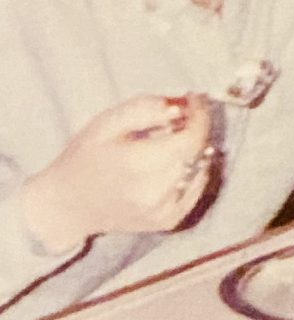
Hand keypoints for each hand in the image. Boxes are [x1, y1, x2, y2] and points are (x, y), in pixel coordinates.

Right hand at [18, 95, 214, 251]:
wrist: (67, 207)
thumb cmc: (83, 160)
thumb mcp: (104, 124)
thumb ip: (143, 109)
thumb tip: (179, 106)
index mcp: (138, 165)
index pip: (191, 138)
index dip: (199, 115)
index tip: (194, 99)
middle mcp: (155, 191)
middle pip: (198, 152)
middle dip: (194, 130)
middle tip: (180, 117)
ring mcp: (164, 210)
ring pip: (201, 169)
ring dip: (195, 150)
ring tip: (168, 142)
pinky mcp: (169, 221)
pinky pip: (197, 189)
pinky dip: (193, 172)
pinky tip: (172, 164)